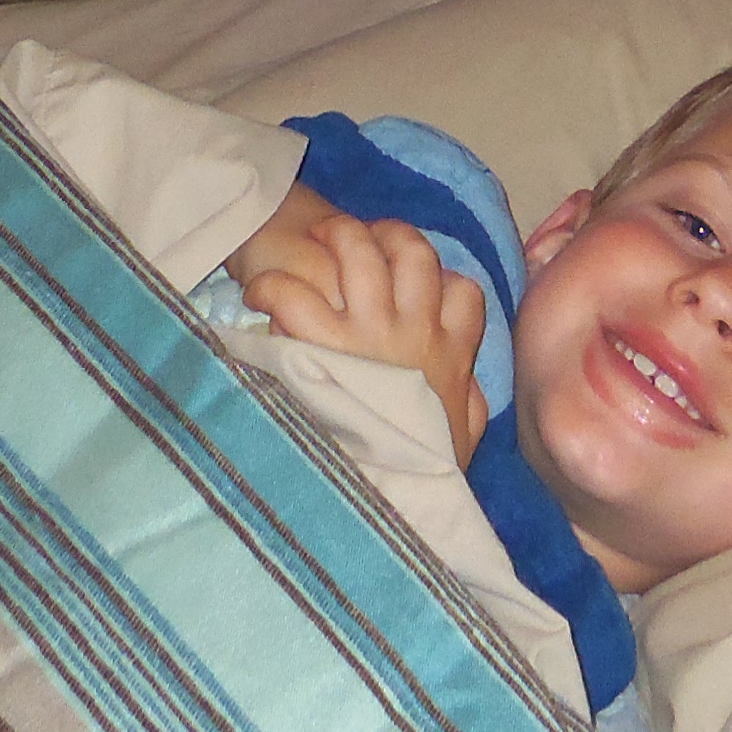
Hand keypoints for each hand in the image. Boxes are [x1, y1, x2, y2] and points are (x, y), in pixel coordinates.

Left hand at [235, 186, 488, 466]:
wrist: (395, 496)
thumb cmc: (424, 466)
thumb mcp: (461, 437)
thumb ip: (469, 406)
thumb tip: (470, 390)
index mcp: (449, 351)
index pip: (462, 291)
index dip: (440, 276)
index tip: (416, 281)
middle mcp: (413, 330)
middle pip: (412, 251)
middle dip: (388, 234)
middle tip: (362, 241)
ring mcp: (369, 332)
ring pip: (360, 251)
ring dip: (338, 236)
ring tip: (317, 239)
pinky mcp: (323, 345)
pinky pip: (296, 295)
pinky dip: (274, 288)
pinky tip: (261, 293)